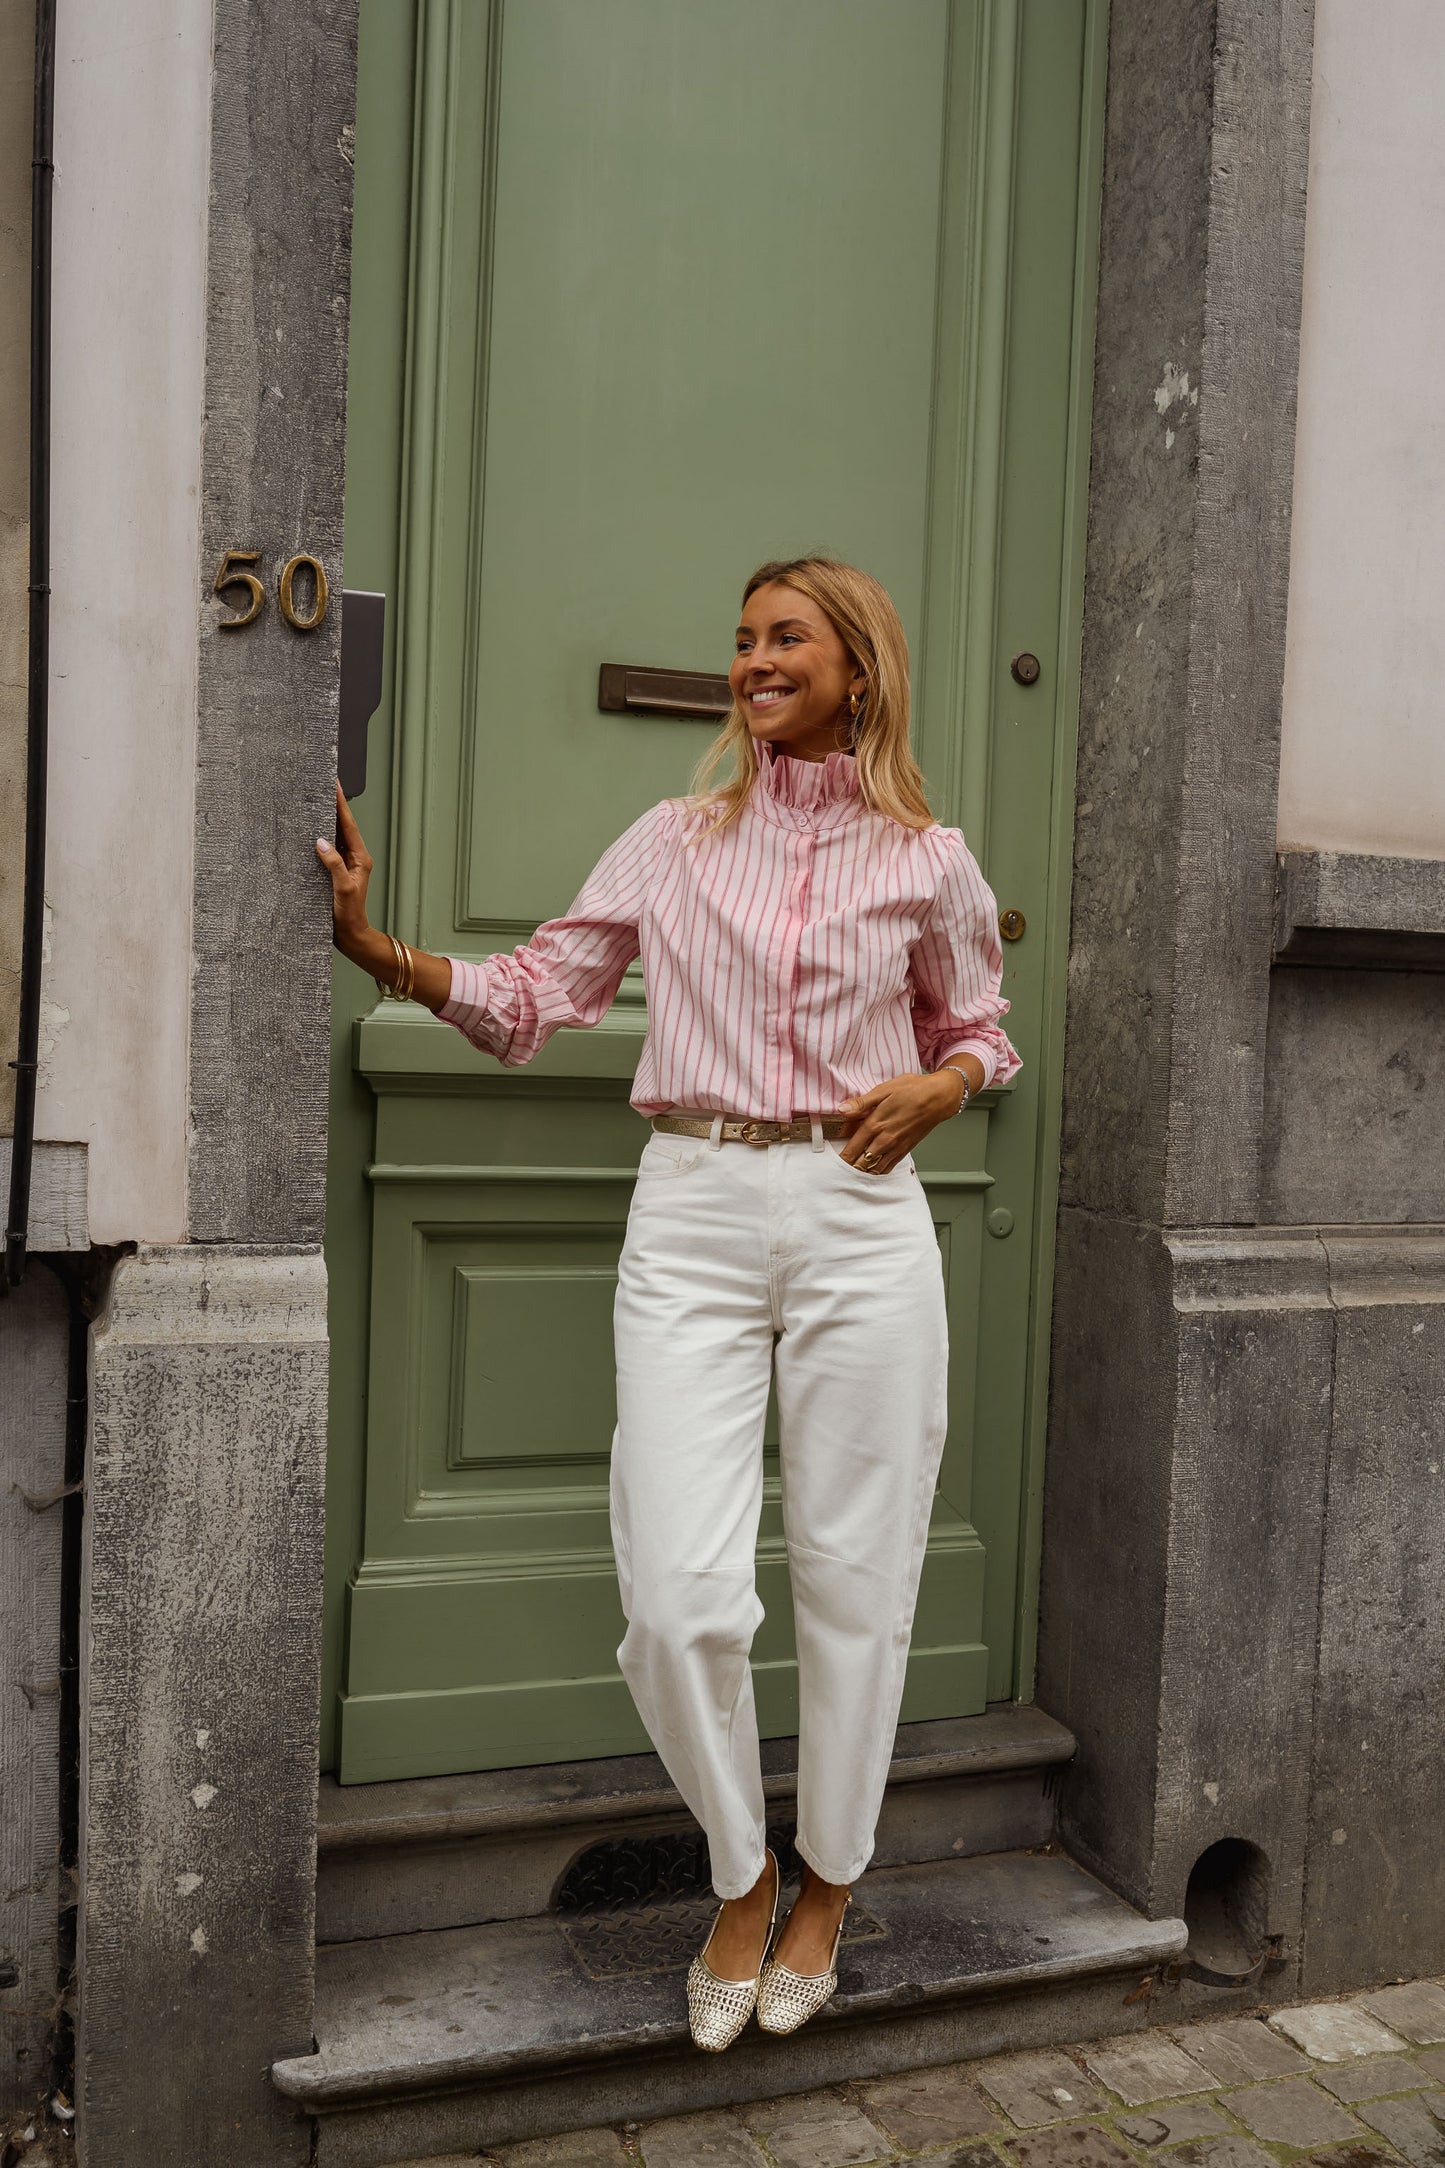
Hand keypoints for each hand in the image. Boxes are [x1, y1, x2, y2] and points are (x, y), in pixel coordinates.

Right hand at [315, 782, 377, 963]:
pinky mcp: (333, 871)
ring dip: (323, 819)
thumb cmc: (350, 915)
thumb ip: (334, 865)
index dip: (340, 804)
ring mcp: (343, 864)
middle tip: (321, 785)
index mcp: (360, 857)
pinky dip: (317, 837)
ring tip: (312, 800)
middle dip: (332, 805)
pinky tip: (306, 830)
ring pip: (333, 836)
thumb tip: (321, 842)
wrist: (349, 936)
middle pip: (341, 826)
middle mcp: (353, 857)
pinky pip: (325, 849)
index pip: (349, 825)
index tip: (334, 785)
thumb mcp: (343, 889)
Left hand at [839, 1060, 982, 1172]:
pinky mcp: (905, 1149)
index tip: (831, 1160)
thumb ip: (861, 1103)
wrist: (939, 1098)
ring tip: (852, 1171)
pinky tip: (871, 1170)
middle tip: (838, 1168)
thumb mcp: (884, 1089)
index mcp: (876, 1123)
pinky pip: (888, 1167)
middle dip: (849, 1166)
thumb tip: (842, 1110)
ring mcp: (896, 1147)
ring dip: (862, 1171)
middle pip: (861, 1162)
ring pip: (874, 1168)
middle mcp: (885, 1139)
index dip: (841, 1157)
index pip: (852, 1147)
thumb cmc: (913, 1089)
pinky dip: (877, 1171)